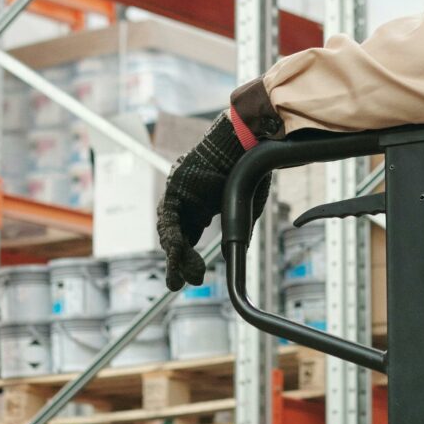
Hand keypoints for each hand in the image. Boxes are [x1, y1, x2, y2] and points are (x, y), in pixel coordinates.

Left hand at [156, 114, 244, 289]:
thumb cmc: (252, 167)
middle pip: (177, 235)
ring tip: (180, 276)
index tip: (194, 276)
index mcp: (203, 204)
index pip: (189, 235)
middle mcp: (189, 199)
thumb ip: (236, 230)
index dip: (189, 256)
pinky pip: (171, 214)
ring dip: (174, 254)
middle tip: (178, 283)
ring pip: (171, 228)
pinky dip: (172, 234)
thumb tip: (234, 257)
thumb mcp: (247, 208)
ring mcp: (181, 191)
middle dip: (177, 261)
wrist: (251, 140)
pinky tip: (176, 251)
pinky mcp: (177, 184)